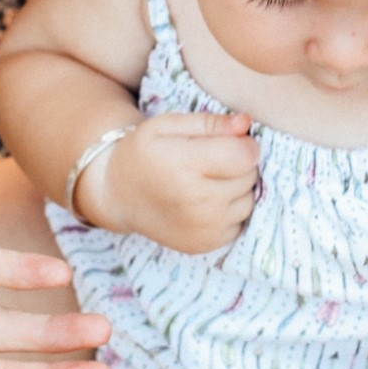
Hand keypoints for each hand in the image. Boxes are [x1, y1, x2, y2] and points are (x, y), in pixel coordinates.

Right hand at [81, 110, 257, 252]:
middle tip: (213, 160)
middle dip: (239, 164)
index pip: (245, 155)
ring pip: (248, 201)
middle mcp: (197, 202)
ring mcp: (202, 228)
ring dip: (237, 189)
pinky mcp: (205, 245)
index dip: (243, 143)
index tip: (229, 141)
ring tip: (209, 180)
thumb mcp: (167, 125)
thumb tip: (245, 123)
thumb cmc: (144, 152)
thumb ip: (209, 123)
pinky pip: (239, 223)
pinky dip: (230, 211)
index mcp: (186, 166)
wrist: (118, 196)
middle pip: (249, 176)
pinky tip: (207, 201)